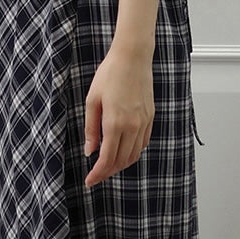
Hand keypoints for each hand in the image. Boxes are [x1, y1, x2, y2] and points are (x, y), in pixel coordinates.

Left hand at [83, 47, 154, 186]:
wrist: (132, 57)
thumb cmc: (110, 74)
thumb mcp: (92, 101)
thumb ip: (91, 128)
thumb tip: (90, 150)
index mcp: (115, 123)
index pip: (107, 159)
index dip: (98, 174)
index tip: (89, 181)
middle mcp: (132, 126)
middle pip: (121, 161)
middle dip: (108, 172)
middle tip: (96, 175)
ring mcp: (144, 122)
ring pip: (134, 155)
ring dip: (121, 164)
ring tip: (108, 165)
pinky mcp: (150, 117)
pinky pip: (143, 143)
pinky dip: (133, 152)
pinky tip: (123, 151)